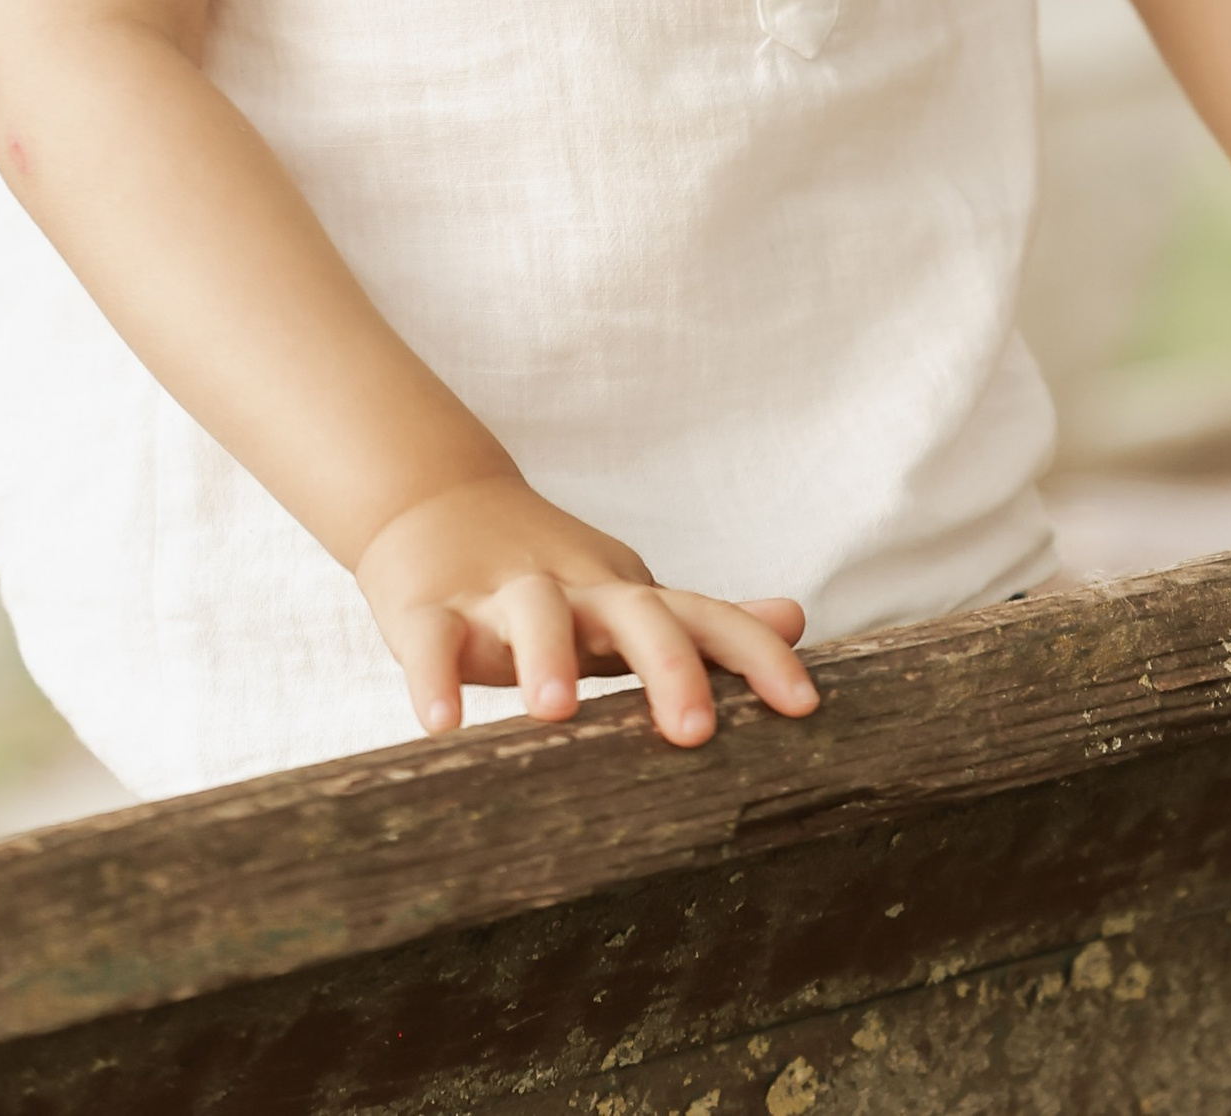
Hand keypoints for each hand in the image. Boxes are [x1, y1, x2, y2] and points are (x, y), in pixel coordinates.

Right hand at [355, 473, 818, 747]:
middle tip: (695, 731)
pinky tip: (442, 722)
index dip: (756, 656)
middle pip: (632, 613)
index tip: (804, 706)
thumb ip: (702, 621)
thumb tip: (796, 618)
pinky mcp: (426, 605)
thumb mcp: (625, 594)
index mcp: (622, 595)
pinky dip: (434, 677)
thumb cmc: (547, 574)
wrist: (432, 500)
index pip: (702, 618)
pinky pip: (430, 639)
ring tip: (556, 712)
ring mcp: (498, 593)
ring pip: (533, 612)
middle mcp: (572, 587)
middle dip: (667, 665)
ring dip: (548, 657)